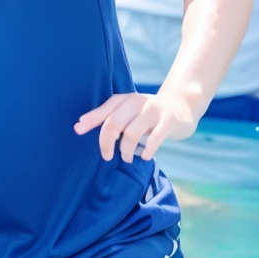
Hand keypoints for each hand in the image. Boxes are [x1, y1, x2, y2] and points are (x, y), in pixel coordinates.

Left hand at [74, 92, 196, 162]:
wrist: (181, 106)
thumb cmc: (146, 114)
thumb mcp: (127, 112)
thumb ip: (106, 118)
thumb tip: (77, 126)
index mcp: (124, 99)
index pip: (103, 111)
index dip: (90, 121)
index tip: (78, 131)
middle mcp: (136, 101)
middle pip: (114, 123)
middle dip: (106, 143)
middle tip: (107, 156)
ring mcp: (153, 110)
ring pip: (131, 133)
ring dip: (126, 150)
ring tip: (127, 158)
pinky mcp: (169, 120)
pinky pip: (154, 138)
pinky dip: (146, 150)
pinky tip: (144, 156)